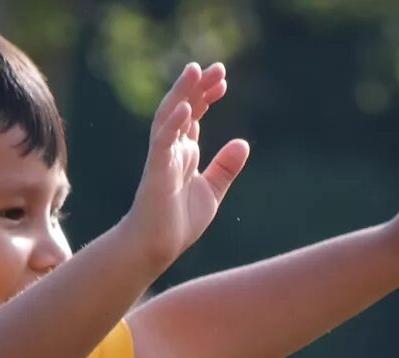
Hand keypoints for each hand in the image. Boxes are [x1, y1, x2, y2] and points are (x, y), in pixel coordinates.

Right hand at [122, 63, 251, 271]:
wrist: (155, 248)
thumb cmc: (176, 223)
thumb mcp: (211, 192)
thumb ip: (225, 168)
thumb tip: (243, 143)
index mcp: (183, 152)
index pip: (193, 114)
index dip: (206, 95)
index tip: (223, 81)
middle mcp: (171, 149)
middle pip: (183, 108)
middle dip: (198, 86)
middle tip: (217, 67)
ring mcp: (162, 158)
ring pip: (169, 117)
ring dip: (182, 94)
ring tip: (195, 72)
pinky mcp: (156, 172)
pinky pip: (162, 143)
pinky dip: (173, 125)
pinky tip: (186, 109)